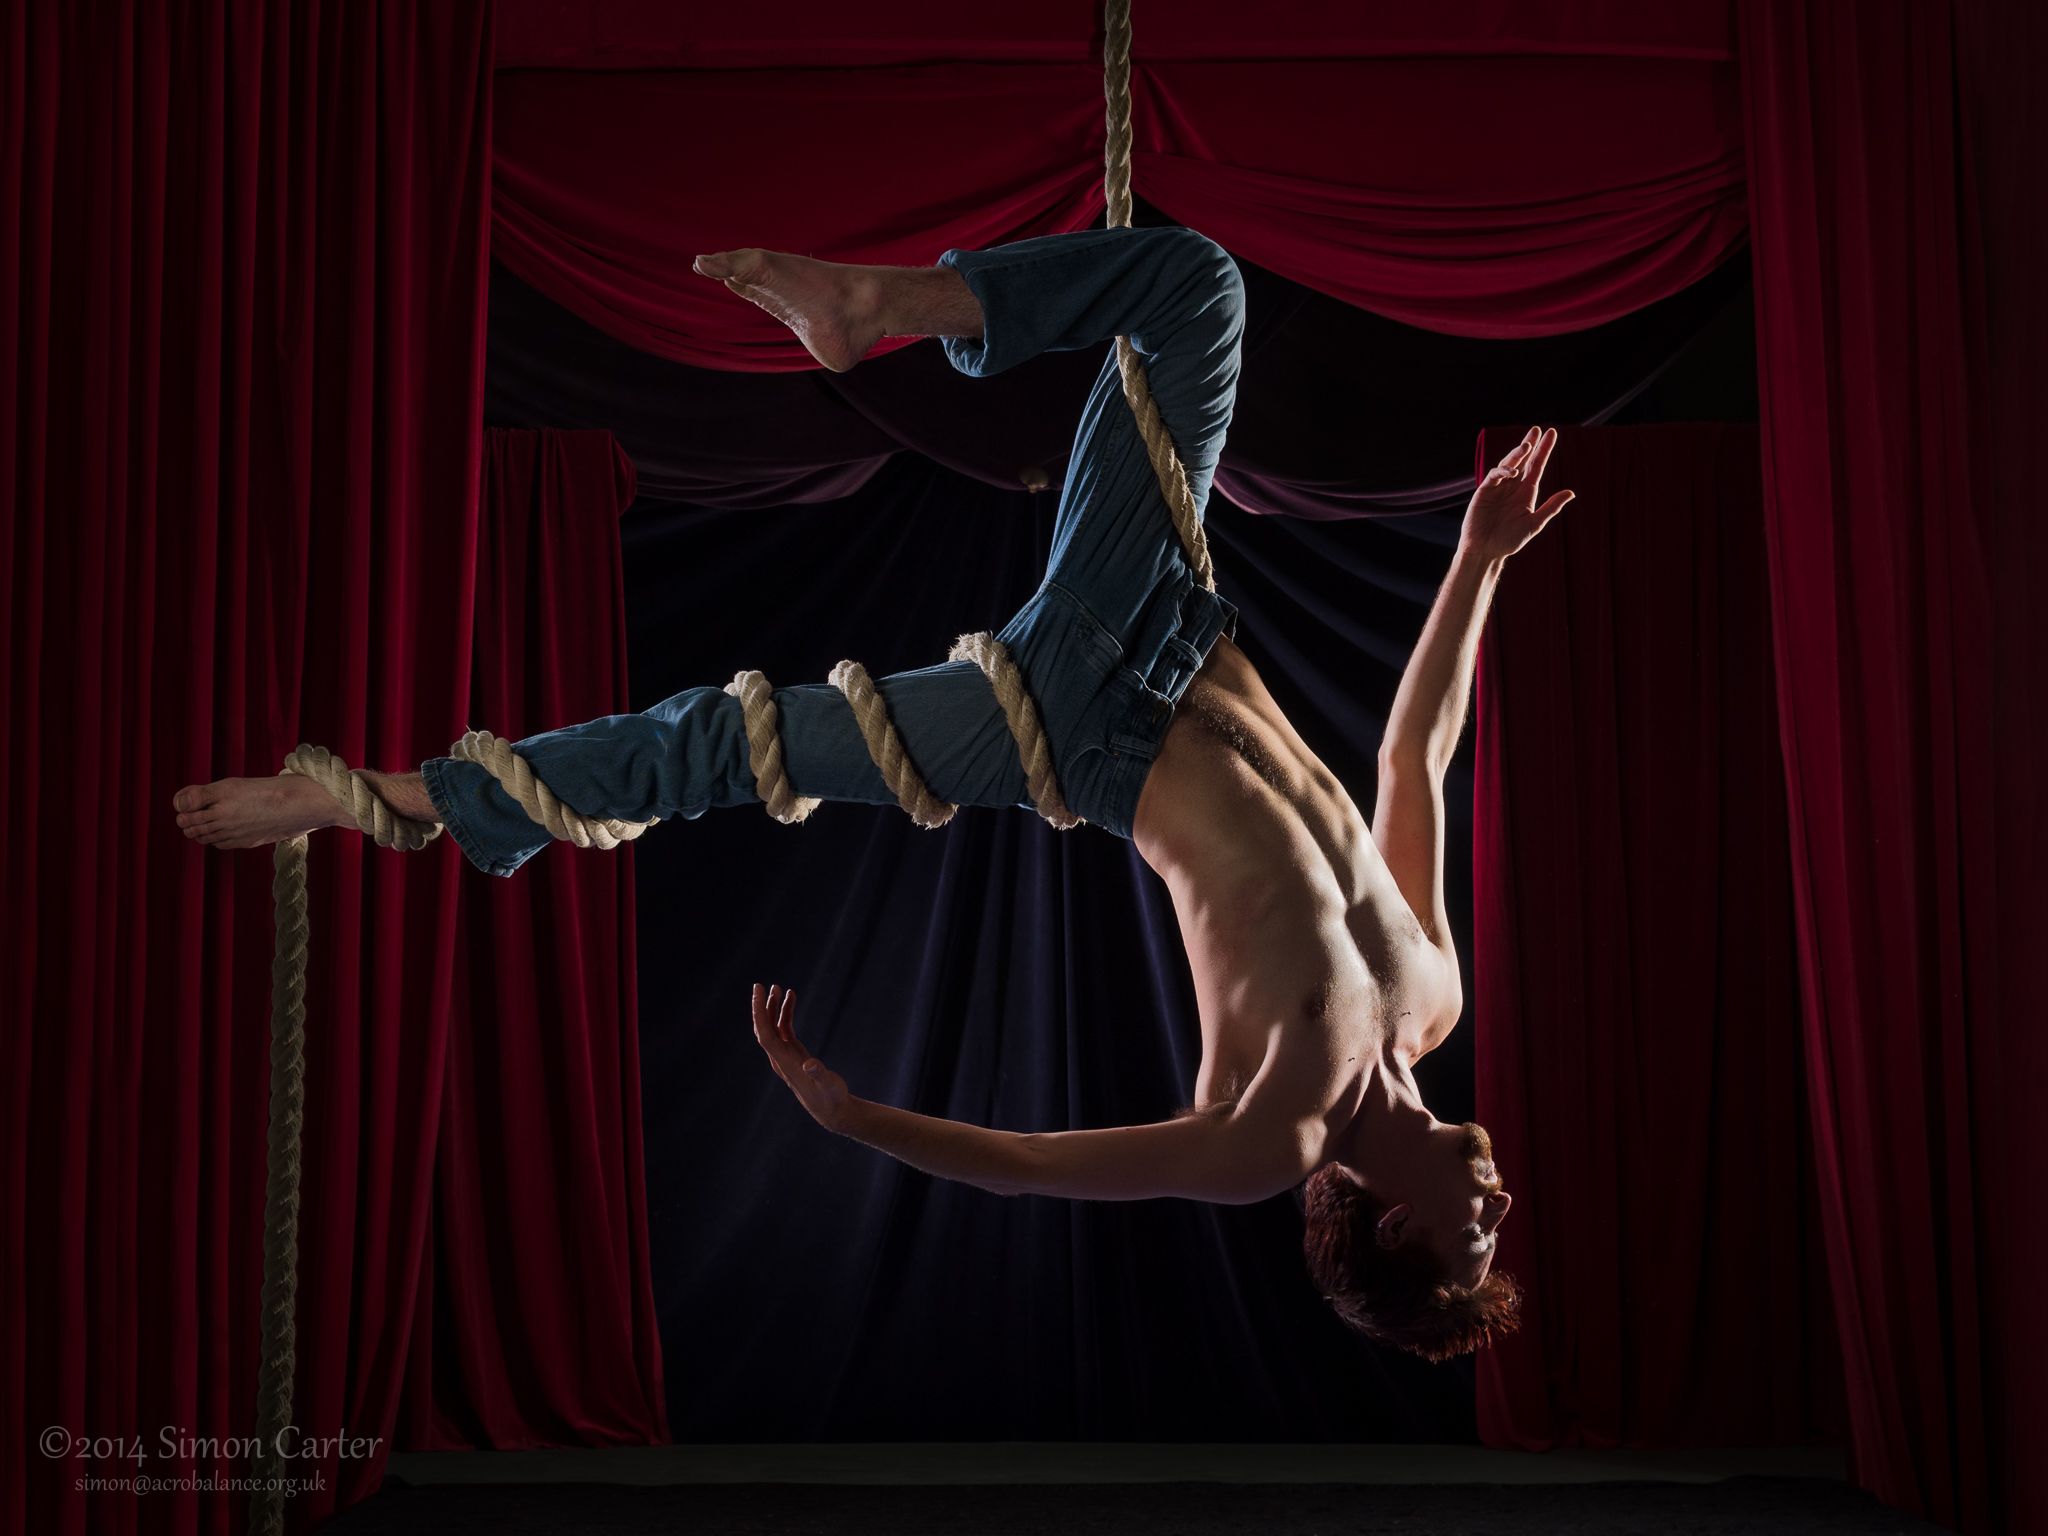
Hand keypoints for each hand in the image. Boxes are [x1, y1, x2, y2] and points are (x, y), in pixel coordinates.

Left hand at [750, 983, 849, 1132]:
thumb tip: (810, 1064)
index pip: (765, 1035)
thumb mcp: (829, 1085)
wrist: (832, 1110)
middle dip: (761, 1008)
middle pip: (764, 1029)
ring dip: (774, 1008)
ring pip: (774, 1028)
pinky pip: (785, 1030)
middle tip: (761, 985)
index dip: (759, 1014)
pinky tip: (791, 1000)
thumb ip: (820, 1073)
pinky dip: (786, 1015)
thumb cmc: (831, 1098)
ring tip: (779, 988)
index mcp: (784, 1063)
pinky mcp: (794, 1053)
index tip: (758, 995)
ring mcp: (786, 1055)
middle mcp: (780, 1059)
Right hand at [1462, 426, 1574, 560]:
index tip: (1551, 433)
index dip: (1544, 449)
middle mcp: (1512, 487)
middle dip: (1529, 444)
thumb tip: (1571, 493)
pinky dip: (1502, 471)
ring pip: (1508, 464)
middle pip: (1522, 460)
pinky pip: (1494, 476)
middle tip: (1536, 430)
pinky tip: (1512, 471)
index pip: (1537, 466)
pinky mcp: (1484, 491)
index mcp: (1526, 492)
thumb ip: (1551, 507)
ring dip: (1517, 454)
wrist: (1486, 551)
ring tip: (1527, 446)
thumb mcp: (1534, 523)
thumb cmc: (1509, 541)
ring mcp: (1498, 488)